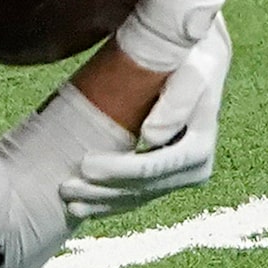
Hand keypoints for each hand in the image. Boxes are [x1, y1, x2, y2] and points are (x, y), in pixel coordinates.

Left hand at [62, 17, 229, 221]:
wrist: (202, 61)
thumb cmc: (191, 61)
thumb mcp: (193, 69)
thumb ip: (179, 97)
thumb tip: (151, 138)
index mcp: (200, 145)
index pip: (155, 167)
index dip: (119, 171)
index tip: (85, 164)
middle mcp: (195, 168)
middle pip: (143, 189)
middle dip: (103, 191)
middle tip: (65, 186)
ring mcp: (181, 176)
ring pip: (137, 199)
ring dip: (101, 202)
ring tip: (68, 199)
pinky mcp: (168, 178)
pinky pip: (137, 197)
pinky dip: (109, 203)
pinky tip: (84, 206)